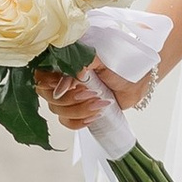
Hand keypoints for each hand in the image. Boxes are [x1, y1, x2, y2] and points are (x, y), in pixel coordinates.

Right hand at [32, 58, 152, 131]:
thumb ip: (80, 66)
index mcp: (66, 61)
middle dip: (70, 98)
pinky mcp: (77, 110)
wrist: (140, 80)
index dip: (50, 82)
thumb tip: (62, 86)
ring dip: (79, 109)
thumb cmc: (122, 64)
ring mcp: (69, 96)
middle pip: (47, 95)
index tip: (69, 84)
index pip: (42, 72)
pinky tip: (95, 115)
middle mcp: (63, 78)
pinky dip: (79, 121)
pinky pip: (66, 122)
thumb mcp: (102, 60)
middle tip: (90, 93)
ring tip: (100, 102)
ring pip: (57, 110)